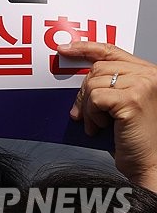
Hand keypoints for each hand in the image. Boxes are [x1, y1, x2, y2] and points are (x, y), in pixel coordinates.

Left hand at [60, 41, 156, 190]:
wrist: (150, 164)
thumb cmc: (136, 139)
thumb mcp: (122, 104)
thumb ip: (110, 84)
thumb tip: (78, 73)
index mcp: (148, 74)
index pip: (111, 51)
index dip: (86, 48)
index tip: (65, 49)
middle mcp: (150, 76)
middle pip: (98, 68)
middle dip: (84, 92)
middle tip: (83, 113)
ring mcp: (143, 86)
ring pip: (93, 83)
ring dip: (88, 107)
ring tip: (98, 124)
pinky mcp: (132, 99)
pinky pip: (94, 97)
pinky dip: (92, 114)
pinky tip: (102, 127)